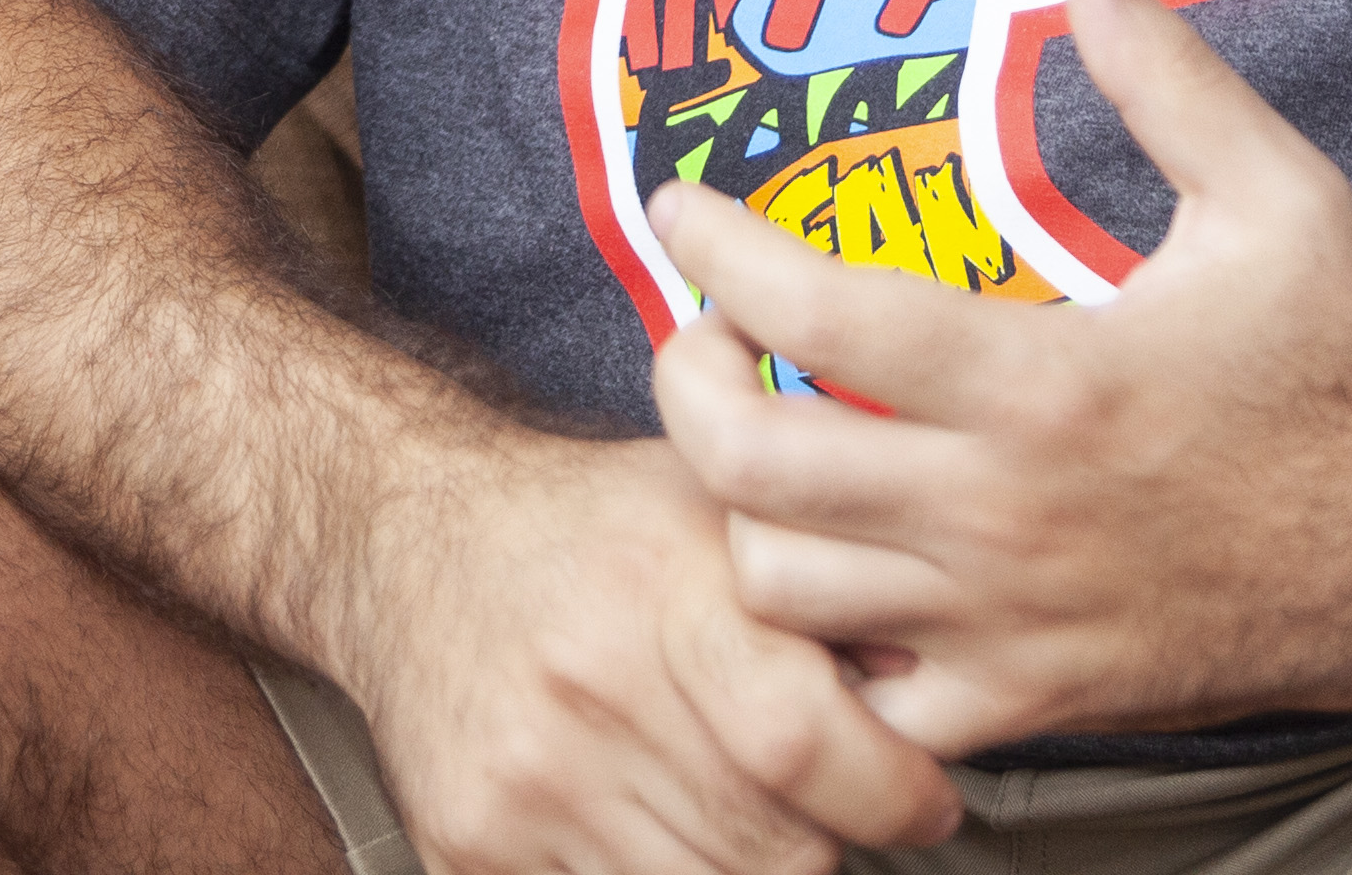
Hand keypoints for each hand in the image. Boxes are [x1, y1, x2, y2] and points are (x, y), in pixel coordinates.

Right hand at [327, 428, 966, 874]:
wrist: (409, 538)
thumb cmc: (586, 528)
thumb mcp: (718, 512)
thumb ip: (830, 585)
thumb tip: (943, 678)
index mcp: (662, 593)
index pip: (805, 744)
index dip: (892, 792)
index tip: (921, 800)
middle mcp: (586, 690)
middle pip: (773, 848)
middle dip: (823, 832)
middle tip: (820, 793)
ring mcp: (525, 783)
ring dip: (744, 862)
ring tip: (728, 791)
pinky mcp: (473, 846)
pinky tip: (654, 815)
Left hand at [649, 0, 1351, 753]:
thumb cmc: (1338, 372)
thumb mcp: (1276, 196)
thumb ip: (1166, 75)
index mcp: (1047, 381)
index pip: (821, 312)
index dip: (720, 253)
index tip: (682, 213)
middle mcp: (1003, 512)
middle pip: (752, 467)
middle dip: (690, 385)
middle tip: (705, 334)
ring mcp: (1005, 623)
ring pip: (780, 589)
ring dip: (742, 512)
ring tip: (764, 444)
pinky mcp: (1024, 703)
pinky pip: (859, 705)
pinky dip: (824, 651)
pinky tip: (847, 574)